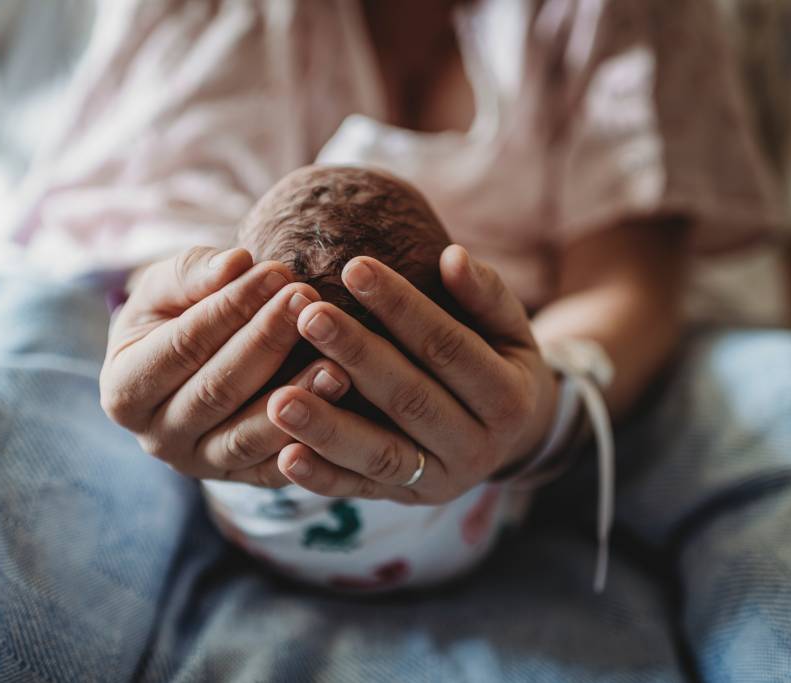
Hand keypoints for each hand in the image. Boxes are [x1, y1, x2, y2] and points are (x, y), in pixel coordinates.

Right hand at [100, 246, 351, 484]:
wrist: (193, 361)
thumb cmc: (178, 313)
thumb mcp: (169, 287)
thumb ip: (195, 271)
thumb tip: (236, 263)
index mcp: (124, 389)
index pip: (182, 345)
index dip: (230, 308)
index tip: (276, 272)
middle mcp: (156, 437)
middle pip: (217, 390)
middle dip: (267, 341)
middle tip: (310, 300)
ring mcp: (199, 465)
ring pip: (248, 435)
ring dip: (296, 395)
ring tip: (337, 358)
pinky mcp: (242, 481)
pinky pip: (277, 469)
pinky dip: (310, 443)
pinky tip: (343, 405)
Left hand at [266, 245, 558, 503]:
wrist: (512, 438)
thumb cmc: (498, 363)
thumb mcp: (508, 329)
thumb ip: (486, 295)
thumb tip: (454, 256)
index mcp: (509, 399)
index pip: (447, 347)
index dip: (402, 308)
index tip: (354, 267)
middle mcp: (478, 447)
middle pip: (410, 399)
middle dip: (357, 356)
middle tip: (308, 317)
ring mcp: (441, 481)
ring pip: (381, 455)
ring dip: (328, 428)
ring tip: (279, 397)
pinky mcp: (405, 500)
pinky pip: (359, 492)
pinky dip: (322, 478)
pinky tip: (284, 456)